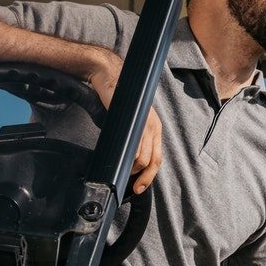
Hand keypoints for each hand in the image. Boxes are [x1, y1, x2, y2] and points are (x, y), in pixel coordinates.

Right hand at [88, 54, 162, 193]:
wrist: (108, 78)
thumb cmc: (116, 101)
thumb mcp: (130, 124)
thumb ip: (133, 141)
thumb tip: (128, 161)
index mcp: (154, 128)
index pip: (157, 159)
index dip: (149, 177)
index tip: (139, 188)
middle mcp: (154, 126)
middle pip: (152, 162)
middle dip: (142, 178)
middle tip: (131, 185)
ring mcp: (146, 123)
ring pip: (143, 157)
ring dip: (132, 169)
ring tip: (122, 170)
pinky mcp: (135, 120)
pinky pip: (135, 146)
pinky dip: (129, 158)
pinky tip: (121, 161)